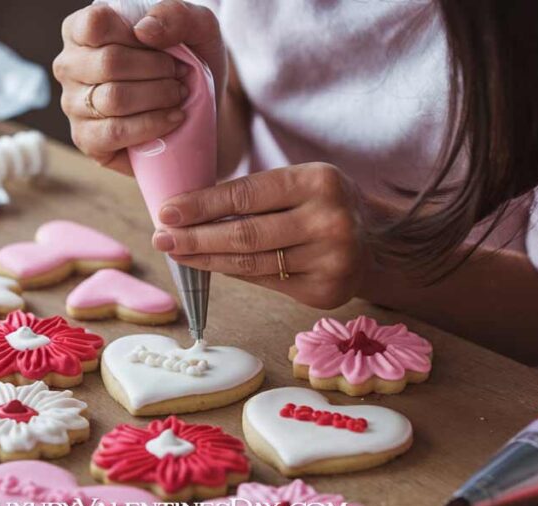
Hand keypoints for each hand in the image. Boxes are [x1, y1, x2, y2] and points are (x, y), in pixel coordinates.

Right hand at [54, 0, 225, 174]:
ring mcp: (73, 105)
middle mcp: (70, 66)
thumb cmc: (186, 62)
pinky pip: (115, 132)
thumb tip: (144, 30)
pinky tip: (173, 118)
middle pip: (109, 62)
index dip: (135, 36)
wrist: (199, 110)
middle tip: (179, 75)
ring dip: (158, 96)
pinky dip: (152, 125)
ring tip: (179, 95)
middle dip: (156, 69)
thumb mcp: (195, 27)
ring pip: (114, 98)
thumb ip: (175, 15)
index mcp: (82, 30)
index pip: (96, 23)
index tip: (163, 46)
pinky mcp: (86, 139)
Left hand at [152, 163, 367, 308]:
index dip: (202, 205)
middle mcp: (328, 220)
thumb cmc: (323, 206)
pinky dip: (233, 273)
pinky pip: (265, 282)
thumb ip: (256, 194)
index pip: (246, 194)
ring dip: (206, 259)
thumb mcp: (301, 183)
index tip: (167, 211)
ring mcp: (330, 259)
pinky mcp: (325, 291)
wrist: (376, 244)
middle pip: (245, 234)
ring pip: (251, 263)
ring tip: (176, 253)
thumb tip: (189, 209)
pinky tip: (210, 266)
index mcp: (318, 181)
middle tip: (161, 238)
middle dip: (195, 237)